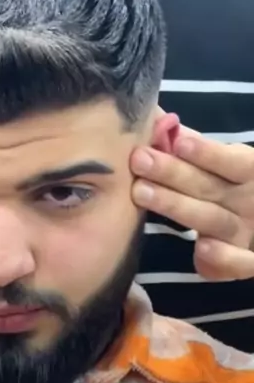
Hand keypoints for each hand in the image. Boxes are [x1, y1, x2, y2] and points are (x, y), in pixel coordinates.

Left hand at [131, 128, 253, 280]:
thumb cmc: (237, 191)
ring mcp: (249, 235)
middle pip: (211, 188)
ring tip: (142, 193)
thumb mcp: (228, 166)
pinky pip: (242, 265)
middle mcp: (249, 204)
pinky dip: (226, 259)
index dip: (207, 153)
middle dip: (175, 174)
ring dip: (179, 207)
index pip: (232, 161)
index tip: (177, 142)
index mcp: (249, 174)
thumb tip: (157, 117)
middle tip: (139, 160)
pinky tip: (202, 249)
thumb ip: (194, 146)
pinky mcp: (250, 263)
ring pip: (214, 221)